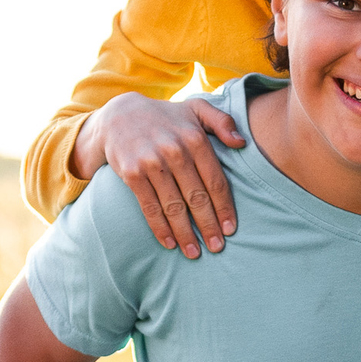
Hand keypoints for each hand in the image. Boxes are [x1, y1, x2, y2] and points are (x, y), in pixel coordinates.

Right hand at [80, 93, 242, 257]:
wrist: (119, 115)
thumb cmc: (165, 117)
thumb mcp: (196, 108)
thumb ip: (222, 121)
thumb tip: (242, 143)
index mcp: (195, 139)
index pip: (215, 181)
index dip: (224, 208)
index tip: (230, 229)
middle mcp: (175, 151)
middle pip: (197, 198)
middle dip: (208, 226)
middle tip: (217, 247)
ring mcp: (152, 163)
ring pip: (174, 207)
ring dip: (186, 234)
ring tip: (194, 253)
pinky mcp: (132, 173)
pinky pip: (149, 207)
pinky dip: (160, 228)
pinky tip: (170, 243)